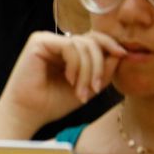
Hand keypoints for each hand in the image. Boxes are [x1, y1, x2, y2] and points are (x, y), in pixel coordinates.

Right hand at [0, 30, 125, 129]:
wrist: (28, 113)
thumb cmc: (53, 103)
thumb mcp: (87, 87)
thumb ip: (103, 71)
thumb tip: (121, 53)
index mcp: (67, 50)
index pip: (94, 39)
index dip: (110, 45)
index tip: (124, 56)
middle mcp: (57, 41)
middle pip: (91, 39)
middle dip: (99, 65)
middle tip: (95, 88)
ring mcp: (47, 39)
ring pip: (83, 44)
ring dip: (88, 71)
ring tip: (81, 92)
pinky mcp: (39, 42)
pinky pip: (70, 47)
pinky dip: (75, 65)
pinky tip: (70, 80)